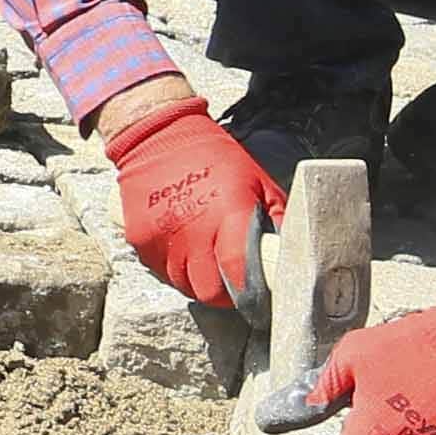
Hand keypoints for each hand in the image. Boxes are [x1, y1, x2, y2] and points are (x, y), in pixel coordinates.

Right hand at [104, 91, 285, 308]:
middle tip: (232, 284)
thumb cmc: (216, 158)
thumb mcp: (258, 181)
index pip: (238, 272)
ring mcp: (163, 237)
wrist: (159, 135)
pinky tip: (185, 251)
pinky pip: (161, 271)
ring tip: (208, 265)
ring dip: (199, 282)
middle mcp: (193, 230)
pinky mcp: (141, 239)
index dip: (250, 293)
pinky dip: (175, 269)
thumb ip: (277, 218)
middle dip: (224, 294)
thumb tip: (295, 253)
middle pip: (209, 291)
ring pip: (184, 285)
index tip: (259, 298)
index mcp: (228, 214)